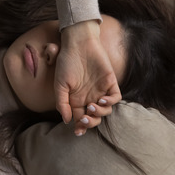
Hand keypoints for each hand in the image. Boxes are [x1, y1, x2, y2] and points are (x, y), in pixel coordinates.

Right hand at [54, 20, 121, 135]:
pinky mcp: (110, 82)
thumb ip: (62, 103)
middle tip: (84, 119)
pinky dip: (110, 102)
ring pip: (105, 110)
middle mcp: (89, 97)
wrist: (78, 43)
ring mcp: (101, 90)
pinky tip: (101, 99)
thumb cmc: (67, 62)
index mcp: (77, 99)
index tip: (77, 131)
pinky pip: (115, 98)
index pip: (80, 118)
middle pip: (94, 117)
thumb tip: (66, 121)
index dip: (80, 127)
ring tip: (91, 106)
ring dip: (99, 113)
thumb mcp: (59, 84)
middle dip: (90, 123)